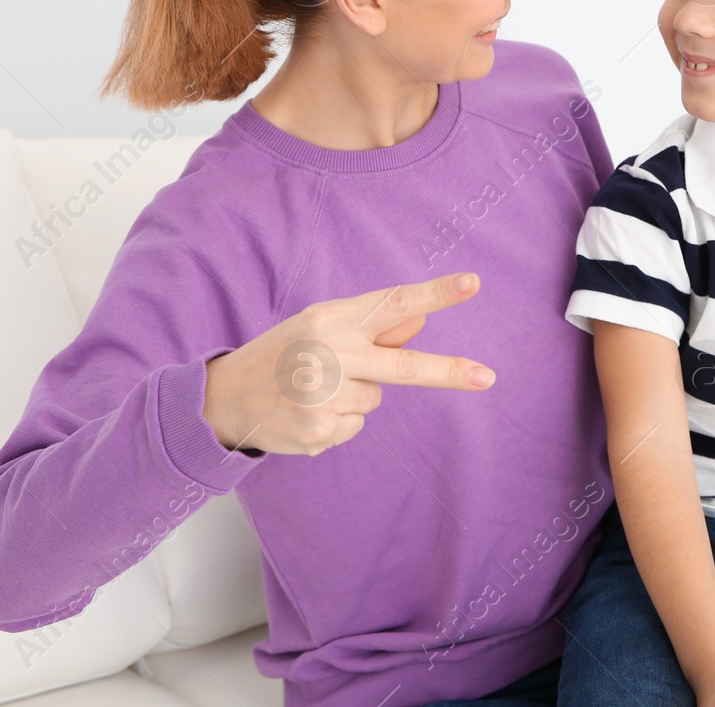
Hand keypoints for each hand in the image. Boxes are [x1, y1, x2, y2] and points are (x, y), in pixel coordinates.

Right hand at [202, 272, 494, 455]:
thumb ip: (372, 327)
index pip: (392, 302)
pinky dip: (339, 421)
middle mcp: (329, 354)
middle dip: (449, 371)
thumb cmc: (286, 352)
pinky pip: (356, 426)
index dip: (435, 294)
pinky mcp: (320, 432)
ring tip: (316, 388)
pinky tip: (309, 411)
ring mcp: (324, 396)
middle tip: (487, 377)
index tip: (472, 283)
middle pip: (404, 365)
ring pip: (376, 397)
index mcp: (332, 318)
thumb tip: (422, 319)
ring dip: (356, 395)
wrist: (226, 398)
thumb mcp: (323, 327)